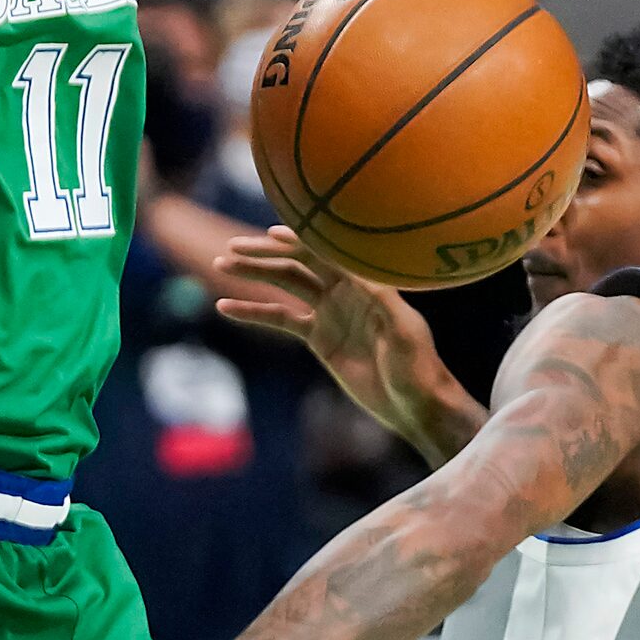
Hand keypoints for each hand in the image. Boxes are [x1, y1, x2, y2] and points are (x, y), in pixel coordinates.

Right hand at [215, 227, 479, 459]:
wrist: (414, 403)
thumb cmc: (418, 367)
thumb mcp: (404, 333)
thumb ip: (384, 303)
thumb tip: (361, 273)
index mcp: (365, 282)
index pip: (326, 252)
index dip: (299, 242)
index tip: (269, 235)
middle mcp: (345, 289)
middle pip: (298, 262)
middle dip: (266, 253)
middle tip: (232, 247)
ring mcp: (329, 311)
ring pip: (284, 284)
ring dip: (254, 274)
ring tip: (221, 264)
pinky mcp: (318, 336)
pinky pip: (280, 318)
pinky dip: (254, 311)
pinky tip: (226, 307)